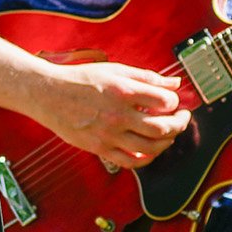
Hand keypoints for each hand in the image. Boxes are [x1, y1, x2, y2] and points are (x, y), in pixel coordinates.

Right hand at [31, 62, 190, 171]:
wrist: (49, 95)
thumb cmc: (80, 79)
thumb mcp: (115, 70)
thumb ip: (146, 77)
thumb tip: (173, 84)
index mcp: (123, 91)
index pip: (164, 102)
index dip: (175, 102)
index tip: (174, 101)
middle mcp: (118, 115)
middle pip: (162, 128)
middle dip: (179, 124)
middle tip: (182, 119)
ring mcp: (109, 135)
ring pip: (150, 147)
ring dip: (167, 142)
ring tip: (169, 134)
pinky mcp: (100, 148)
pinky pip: (131, 161)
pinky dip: (146, 158)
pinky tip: (150, 150)